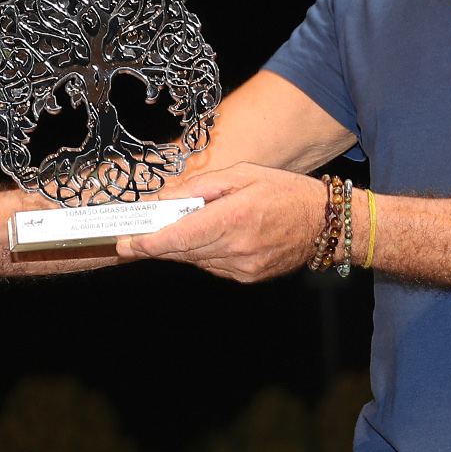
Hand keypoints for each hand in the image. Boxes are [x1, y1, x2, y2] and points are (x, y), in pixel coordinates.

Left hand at [118, 162, 326, 282]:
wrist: (323, 223)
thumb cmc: (284, 191)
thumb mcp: (242, 174)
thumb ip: (200, 187)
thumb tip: (164, 199)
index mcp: (234, 217)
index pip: (179, 237)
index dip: (148, 243)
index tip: (126, 243)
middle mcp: (237, 247)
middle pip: (182, 251)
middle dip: (156, 244)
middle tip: (133, 237)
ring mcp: (243, 267)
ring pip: (195, 260)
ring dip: (181, 247)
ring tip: (181, 228)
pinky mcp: (248, 277)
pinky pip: (213, 267)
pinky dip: (203, 254)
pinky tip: (211, 238)